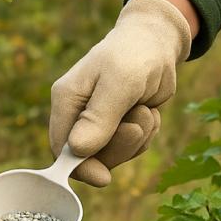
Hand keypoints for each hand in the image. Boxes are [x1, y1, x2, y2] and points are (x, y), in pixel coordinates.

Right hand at [49, 0, 192, 186]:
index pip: (62, 149)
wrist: (157, 42)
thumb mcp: (119, 83)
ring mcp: (99, 122)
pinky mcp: (119, 126)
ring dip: (138, 138)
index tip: (104, 178)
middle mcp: (78, 114)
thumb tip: (78, 151)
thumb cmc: (134, 56)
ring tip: (144, 108)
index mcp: (67, 100)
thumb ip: (99, 117)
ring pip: (115, 155)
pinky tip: (148, 110)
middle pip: (90, 157)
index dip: (80, 169)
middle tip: (138, 122)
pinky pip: (133, 147)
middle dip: (120, 146)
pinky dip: (147, 133)